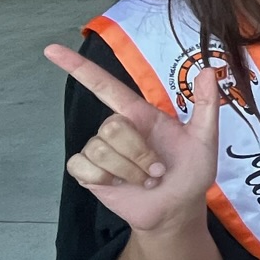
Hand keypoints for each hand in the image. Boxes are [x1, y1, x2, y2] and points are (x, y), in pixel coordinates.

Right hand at [45, 44, 220, 230]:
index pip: (103, 85)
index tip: (52, 50)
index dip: (77, 66)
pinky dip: (106, 179)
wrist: (178, 209)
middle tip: (157, 169)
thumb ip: (206, 104)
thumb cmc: (191, 172)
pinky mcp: (90, 173)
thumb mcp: (204, 138)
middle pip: (112, 127)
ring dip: (129, 170)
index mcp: (139, 114)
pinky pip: (84, 166)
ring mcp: (101, 151)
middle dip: (138, 153)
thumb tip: (208, 71)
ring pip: (100, 149)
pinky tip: (121, 185)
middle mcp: (117, 129)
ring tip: (146, 180)